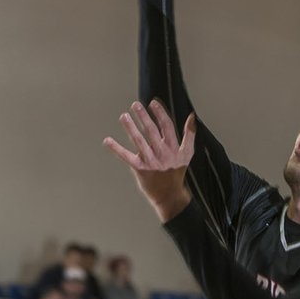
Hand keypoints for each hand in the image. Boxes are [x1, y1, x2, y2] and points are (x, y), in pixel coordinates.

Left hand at [104, 99, 194, 222]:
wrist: (170, 195)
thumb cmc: (176, 172)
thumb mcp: (187, 153)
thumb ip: (190, 134)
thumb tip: (192, 116)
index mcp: (173, 148)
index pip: (167, 126)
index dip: (160, 113)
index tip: (153, 103)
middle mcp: (162, 153)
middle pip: (152, 131)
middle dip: (144, 117)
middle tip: (135, 105)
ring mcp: (150, 161)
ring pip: (139, 141)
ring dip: (130, 128)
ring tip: (124, 116)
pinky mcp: (140, 169)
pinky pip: (126, 157)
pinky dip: (116, 149)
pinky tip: (107, 141)